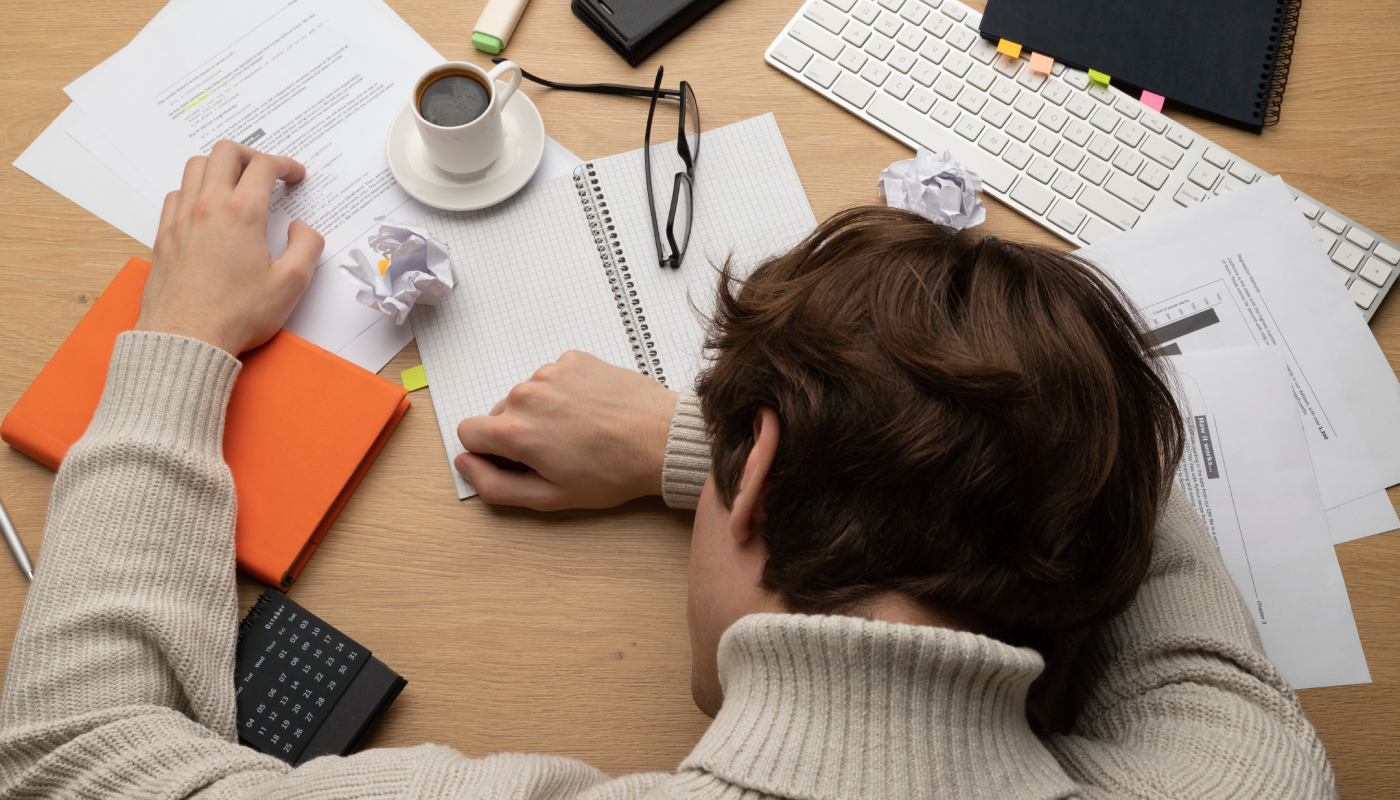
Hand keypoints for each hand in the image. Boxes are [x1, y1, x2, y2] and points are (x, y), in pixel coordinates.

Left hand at [135, 140, 324, 353]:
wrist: (186, 339)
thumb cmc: (236, 315)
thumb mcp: (291, 284)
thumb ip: (307, 246)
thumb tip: (302, 228)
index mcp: (241, 213)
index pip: (264, 166)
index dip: (285, 165)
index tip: (295, 176)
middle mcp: (207, 207)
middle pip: (225, 152)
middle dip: (251, 155)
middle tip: (266, 172)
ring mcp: (181, 219)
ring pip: (195, 167)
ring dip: (219, 168)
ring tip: (236, 185)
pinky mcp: (164, 236)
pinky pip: (176, 195)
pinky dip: (194, 190)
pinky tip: (206, 210)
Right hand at [455, 351, 679, 510]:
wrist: (663, 439)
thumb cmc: (613, 472)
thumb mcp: (550, 497)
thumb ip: (495, 486)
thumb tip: (465, 464)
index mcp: (514, 430)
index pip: (467, 432)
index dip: (488, 452)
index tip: (518, 462)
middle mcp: (525, 394)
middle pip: (499, 414)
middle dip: (519, 433)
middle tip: (558, 452)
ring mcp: (550, 372)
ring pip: (527, 396)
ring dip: (543, 412)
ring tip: (580, 431)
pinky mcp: (574, 359)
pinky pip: (552, 377)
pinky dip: (564, 393)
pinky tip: (590, 411)